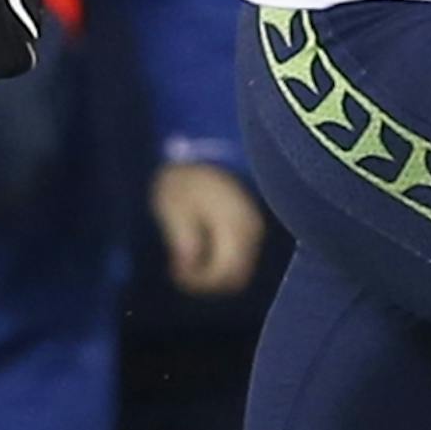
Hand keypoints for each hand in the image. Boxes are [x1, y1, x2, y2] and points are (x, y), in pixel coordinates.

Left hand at [151, 160, 265, 295]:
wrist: (208, 147)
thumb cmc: (187, 174)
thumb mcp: (175, 205)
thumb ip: (184, 237)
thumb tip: (187, 265)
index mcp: (234, 226)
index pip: (225, 273)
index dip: (199, 282)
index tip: (174, 271)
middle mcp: (252, 230)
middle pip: (237, 276)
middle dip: (208, 281)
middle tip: (180, 270)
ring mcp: (255, 227)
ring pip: (241, 267)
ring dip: (215, 271)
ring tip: (188, 260)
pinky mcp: (253, 224)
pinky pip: (242, 254)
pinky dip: (222, 259)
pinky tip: (202, 248)